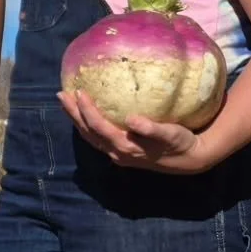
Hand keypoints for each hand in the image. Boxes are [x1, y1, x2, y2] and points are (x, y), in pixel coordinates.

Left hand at [58, 89, 215, 173]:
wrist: (188, 160)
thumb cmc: (179, 142)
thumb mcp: (170, 134)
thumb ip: (151, 129)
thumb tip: (131, 119)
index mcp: (125, 147)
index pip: (98, 127)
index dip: (87, 110)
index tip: (79, 91)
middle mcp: (116, 152)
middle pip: (87, 132)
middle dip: (73, 113)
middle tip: (61, 94)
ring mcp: (117, 153)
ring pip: (89, 136)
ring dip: (76, 119)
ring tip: (66, 102)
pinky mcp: (120, 152)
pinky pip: (96, 138)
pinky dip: (86, 125)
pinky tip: (83, 114)